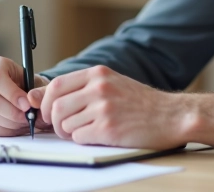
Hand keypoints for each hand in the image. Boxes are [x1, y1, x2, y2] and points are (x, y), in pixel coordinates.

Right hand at [0, 56, 51, 135]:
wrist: (26, 95)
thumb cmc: (31, 87)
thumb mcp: (39, 84)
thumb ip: (39, 92)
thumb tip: (33, 101)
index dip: (11, 94)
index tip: (27, 106)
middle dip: (13, 113)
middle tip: (29, 118)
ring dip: (10, 123)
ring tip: (25, 122)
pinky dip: (4, 131)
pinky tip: (16, 127)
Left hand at [29, 65, 213, 148]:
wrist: (171, 115)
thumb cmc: (141, 103)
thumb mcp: (112, 84)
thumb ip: (82, 88)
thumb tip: (42, 97)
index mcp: (98, 74)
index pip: (56, 85)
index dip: (47, 102)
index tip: (49, 112)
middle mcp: (99, 88)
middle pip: (57, 107)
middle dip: (55, 122)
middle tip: (65, 128)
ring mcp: (103, 108)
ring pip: (66, 124)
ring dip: (70, 133)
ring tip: (86, 131)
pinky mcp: (108, 128)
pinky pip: (79, 138)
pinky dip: (84, 140)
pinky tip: (99, 136)